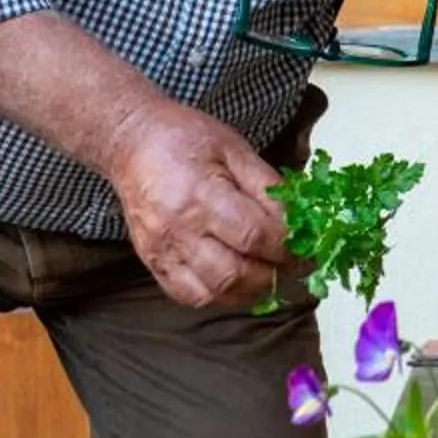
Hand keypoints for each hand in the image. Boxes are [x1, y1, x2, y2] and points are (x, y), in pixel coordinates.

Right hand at [106, 101, 291, 309]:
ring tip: (268, 273)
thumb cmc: (185, 139)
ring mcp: (161, 251)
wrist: (133, 144)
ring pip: (213, 293)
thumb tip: (297, 220)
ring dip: (250, 292)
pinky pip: (189, 297)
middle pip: (234, 274)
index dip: (286, 247)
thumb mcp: (234, 149)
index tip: (304, 245)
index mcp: (201, 195)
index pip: (254, 236)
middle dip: (273, 275)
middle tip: (291, 264)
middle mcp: (178, 230)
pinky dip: (220, 297)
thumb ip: (267, 187)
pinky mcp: (152, 263)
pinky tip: (237, 280)